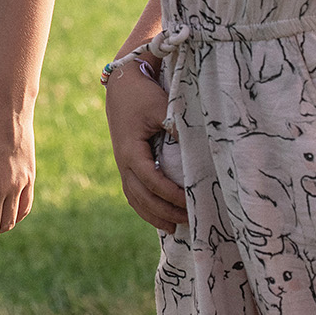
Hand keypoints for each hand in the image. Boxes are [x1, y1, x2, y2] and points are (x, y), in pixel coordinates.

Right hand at [105, 61, 183, 232]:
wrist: (121, 85)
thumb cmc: (143, 95)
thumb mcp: (161, 107)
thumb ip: (175, 127)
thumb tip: (194, 148)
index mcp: (130, 151)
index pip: (152, 181)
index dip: (171, 194)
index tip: (191, 201)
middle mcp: (123, 162)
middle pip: (142, 196)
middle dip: (165, 211)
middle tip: (190, 219)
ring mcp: (121, 164)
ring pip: (135, 198)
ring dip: (154, 215)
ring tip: (175, 228)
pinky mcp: (125, 164)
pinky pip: (132, 192)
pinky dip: (144, 207)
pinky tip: (159, 217)